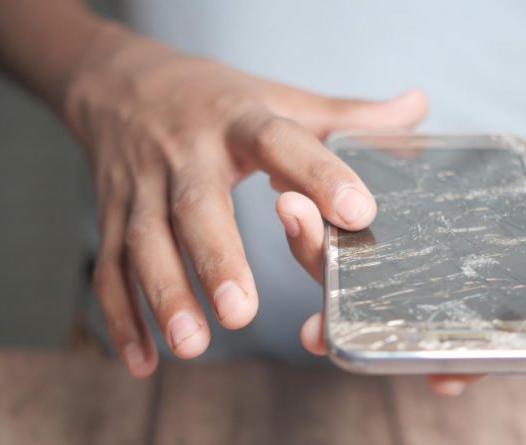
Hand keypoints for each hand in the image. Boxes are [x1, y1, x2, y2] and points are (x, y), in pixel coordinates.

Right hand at [64, 25, 428, 376]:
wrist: (122, 81)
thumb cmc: (215, 98)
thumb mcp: (278, 97)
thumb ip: (345, 116)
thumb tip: (418, 107)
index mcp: (238, 120)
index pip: (281, 141)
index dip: (318, 173)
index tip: (357, 213)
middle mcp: (185, 152)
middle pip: (194, 204)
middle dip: (216, 257)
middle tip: (242, 311)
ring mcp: (141, 185)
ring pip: (143, 242)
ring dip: (163, 295)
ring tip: (191, 344)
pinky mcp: (111, 214)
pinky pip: (108, 267)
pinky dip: (120, 315)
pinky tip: (144, 360)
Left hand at [277, 136, 525, 395]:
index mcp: (492, 310)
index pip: (463, 352)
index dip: (442, 368)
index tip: (422, 377)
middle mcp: (440, 293)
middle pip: (388, 319)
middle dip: (350, 325)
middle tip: (311, 328)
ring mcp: (411, 259)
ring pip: (356, 273)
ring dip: (319, 255)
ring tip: (290, 213)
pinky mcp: (394, 218)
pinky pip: (352, 224)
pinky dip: (323, 211)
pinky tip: (297, 182)